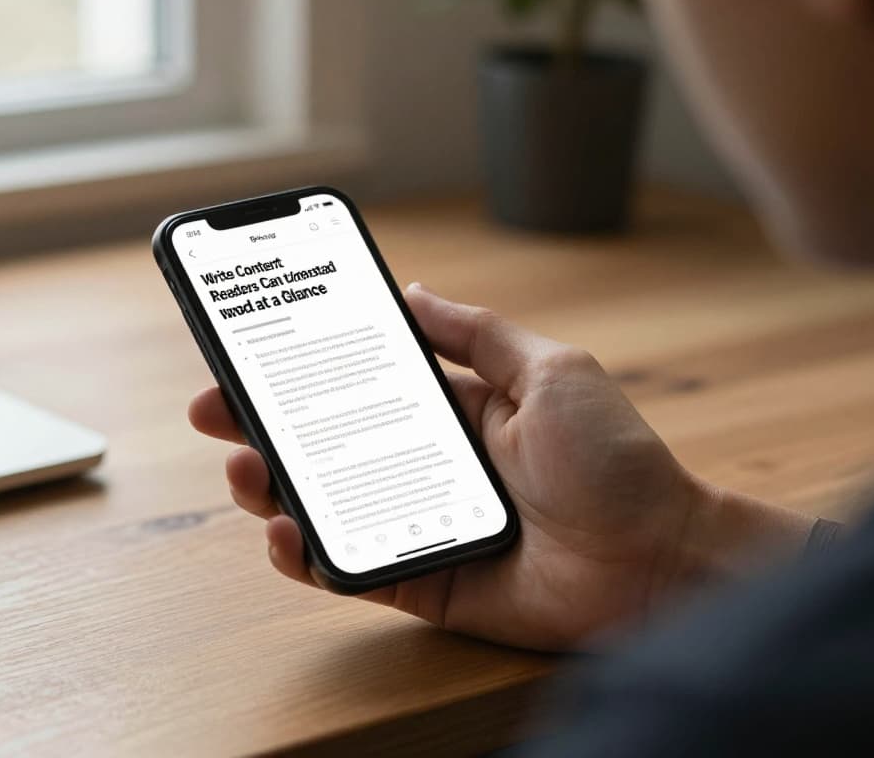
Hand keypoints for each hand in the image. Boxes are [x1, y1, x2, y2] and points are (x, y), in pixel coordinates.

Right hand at [189, 285, 812, 649]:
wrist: (657, 560)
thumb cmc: (617, 462)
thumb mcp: (551, 370)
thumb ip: (478, 333)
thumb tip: (412, 292)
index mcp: (453, 413)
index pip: (359, 386)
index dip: (304, 370)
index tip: (252, 349)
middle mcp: (425, 467)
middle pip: (324, 444)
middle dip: (262, 425)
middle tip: (216, 409)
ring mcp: (417, 525)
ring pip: (322, 506)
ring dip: (270, 487)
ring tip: (246, 469)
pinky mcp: (421, 581)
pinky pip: (348, 569)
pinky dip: (307, 555)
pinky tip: (285, 533)